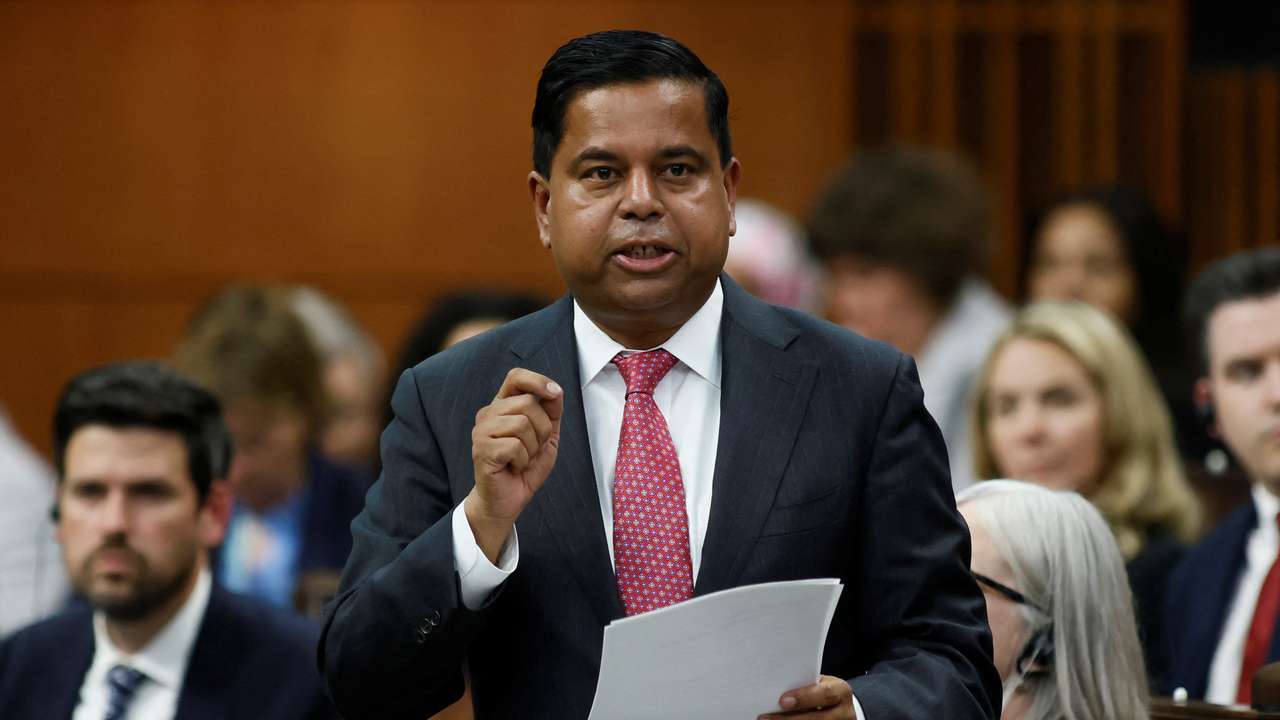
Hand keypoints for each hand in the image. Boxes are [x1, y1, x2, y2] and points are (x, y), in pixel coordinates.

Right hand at [466, 368, 563, 562]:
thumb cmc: (524, 467)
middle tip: (533, 448)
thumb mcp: (547, 436)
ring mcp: (482, 431)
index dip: (537, 380)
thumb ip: (551, 412)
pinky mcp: (482, 450)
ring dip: (532, 447)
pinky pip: (515, 446)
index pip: (516, 377)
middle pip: (527, 403)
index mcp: (503, 406)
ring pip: (522, 423)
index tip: (555, 393)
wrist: (508, 500)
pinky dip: (523, 460)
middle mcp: (488, 414)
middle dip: (542, 429)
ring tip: (522, 458)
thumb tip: (555, 391)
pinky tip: (513, 467)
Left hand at [758, 675, 854, 718]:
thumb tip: (775, 690)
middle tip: (766, 717)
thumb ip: (805, 687)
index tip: (782, 701)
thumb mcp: (820, 685)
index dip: (804, 698)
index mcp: (841, 691)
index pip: (824, 693)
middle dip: (790, 719)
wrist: (841, 708)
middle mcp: (845, 712)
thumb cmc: (822, 692)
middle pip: (819, 718)